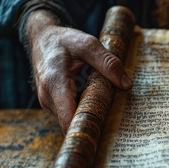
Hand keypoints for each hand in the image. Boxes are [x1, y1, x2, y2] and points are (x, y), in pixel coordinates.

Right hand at [24, 9, 132, 133]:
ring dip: (87, 114)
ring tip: (102, 101)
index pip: (68, 119)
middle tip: (112, 114)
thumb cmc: (64, 40)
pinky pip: (68, 114)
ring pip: (70, 120)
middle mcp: (47, 97)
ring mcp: (47, 102)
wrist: (42, 38)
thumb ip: (108, 63)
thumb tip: (126, 85)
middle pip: (71, 122)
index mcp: (55, 83)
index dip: (86, 128)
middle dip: (92, 121)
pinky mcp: (51, 103)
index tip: (105, 129)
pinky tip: (92, 99)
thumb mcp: (88, 44)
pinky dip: (82, 109)